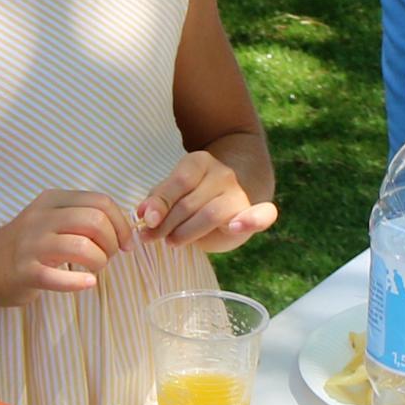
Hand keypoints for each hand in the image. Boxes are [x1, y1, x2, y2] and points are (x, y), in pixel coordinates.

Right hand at [0, 189, 138, 297]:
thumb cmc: (28, 245)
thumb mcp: (51, 219)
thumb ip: (81, 216)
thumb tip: (124, 227)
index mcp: (52, 199)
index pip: (101, 201)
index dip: (121, 223)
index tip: (126, 243)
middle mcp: (41, 217)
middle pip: (95, 221)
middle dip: (112, 242)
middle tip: (109, 257)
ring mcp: (31, 244)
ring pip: (82, 246)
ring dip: (99, 261)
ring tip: (94, 269)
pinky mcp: (25, 272)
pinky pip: (59, 277)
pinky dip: (79, 281)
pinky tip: (86, 283)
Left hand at [141, 152, 277, 253]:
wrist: (237, 192)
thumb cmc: (196, 196)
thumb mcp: (174, 193)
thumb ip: (158, 200)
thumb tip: (142, 214)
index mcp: (200, 162)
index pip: (179, 181)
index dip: (160, 203)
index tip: (145, 221)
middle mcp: (223, 174)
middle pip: (190, 202)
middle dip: (166, 224)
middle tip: (151, 238)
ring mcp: (240, 194)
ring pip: (211, 214)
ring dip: (187, 233)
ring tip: (172, 241)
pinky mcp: (254, 213)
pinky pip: (262, 215)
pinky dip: (252, 220)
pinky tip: (236, 227)